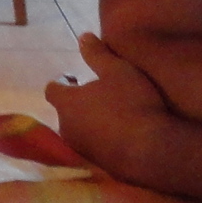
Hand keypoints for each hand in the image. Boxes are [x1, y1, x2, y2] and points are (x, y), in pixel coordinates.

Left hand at [45, 34, 168, 179]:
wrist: (149, 150)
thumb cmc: (131, 103)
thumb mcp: (117, 70)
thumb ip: (97, 54)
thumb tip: (82, 37)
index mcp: (67, 103)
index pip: (52, 90)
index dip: (61, 84)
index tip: (74, 79)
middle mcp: (66, 127)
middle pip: (65, 112)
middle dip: (78, 105)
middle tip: (100, 97)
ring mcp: (80, 149)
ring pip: (79, 131)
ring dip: (90, 125)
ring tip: (113, 117)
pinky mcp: (96, 165)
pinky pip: (94, 148)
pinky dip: (102, 141)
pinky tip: (121, 137)